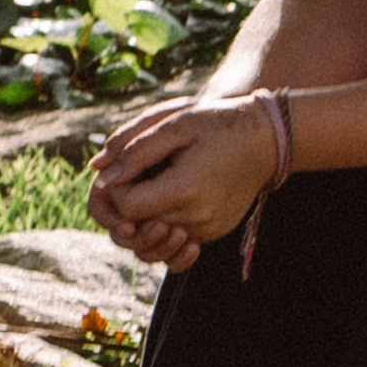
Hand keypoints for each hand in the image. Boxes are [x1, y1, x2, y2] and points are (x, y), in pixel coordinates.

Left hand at [93, 92, 279, 265]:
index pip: (126, 207)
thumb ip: (134, 149)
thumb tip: (100, 173)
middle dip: (126, 204)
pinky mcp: (212, 234)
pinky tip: (168, 200)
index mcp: (184, 190)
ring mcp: (206, 230)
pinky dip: (164, 225)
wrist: (265, 140)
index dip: (116, 188)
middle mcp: (196, 218)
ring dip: (143, 218)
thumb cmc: (217, 125)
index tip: (127, 165)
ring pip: (154, 239)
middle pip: (137, 228)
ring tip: (153, 186)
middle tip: (138, 174)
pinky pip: (175, 242)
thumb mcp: (174, 124)